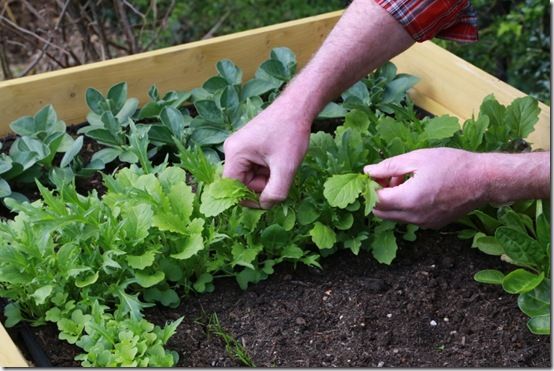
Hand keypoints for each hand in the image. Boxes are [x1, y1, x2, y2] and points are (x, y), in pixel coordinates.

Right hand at [223, 100, 310, 208]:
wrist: (298, 107)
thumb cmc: (290, 133)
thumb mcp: (286, 167)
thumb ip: (275, 192)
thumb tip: (265, 205)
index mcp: (234, 153)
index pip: (232, 187)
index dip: (249, 198)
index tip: (268, 199)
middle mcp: (232, 150)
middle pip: (241, 183)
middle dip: (261, 186)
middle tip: (281, 177)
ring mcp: (240, 147)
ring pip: (250, 176)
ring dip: (266, 178)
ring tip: (282, 166)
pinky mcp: (249, 146)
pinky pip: (254, 167)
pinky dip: (267, 170)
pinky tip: (279, 161)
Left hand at [364, 148, 487, 228]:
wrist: (485, 180)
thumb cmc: (452, 164)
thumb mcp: (417, 158)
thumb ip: (389, 166)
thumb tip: (367, 171)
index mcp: (408, 199)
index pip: (375, 200)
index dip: (371, 187)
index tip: (376, 174)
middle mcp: (414, 217)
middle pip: (381, 213)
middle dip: (378, 196)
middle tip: (388, 177)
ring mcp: (424, 223)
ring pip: (394, 217)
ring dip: (392, 201)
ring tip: (405, 180)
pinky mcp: (432, 225)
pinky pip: (409, 218)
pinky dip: (405, 206)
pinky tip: (418, 189)